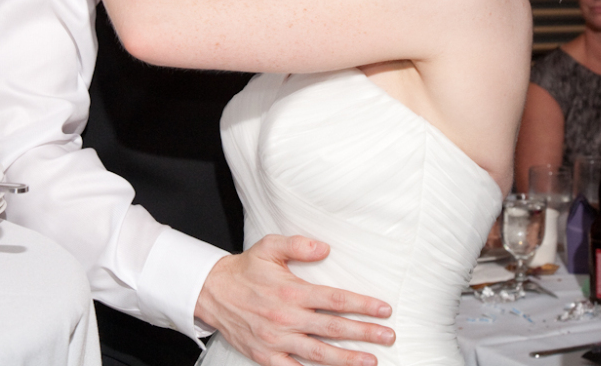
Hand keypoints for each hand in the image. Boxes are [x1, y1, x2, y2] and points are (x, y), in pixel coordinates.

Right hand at [195, 235, 394, 365]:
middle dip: (364, 333)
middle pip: (333, 328)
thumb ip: (297, 245)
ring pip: (319, 354)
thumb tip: (325, 248)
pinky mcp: (266, 356)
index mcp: (291, 291)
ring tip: (371, 360)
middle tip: (389, 335)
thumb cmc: (245, 269)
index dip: (363, 305)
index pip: (335, 300)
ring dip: (347, 359)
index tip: (384, 309)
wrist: (211, 292)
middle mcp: (286, 318)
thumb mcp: (269, 247)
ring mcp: (276, 340)